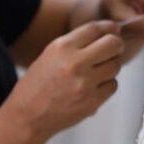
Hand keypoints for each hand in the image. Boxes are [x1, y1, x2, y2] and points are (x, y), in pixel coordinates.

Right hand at [5, 20, 124, 143]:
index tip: (113, 30)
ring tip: (96, 72)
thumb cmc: (39, 83)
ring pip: (116, 65)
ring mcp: (85, 84)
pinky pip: (113, 85)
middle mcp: (75, 63)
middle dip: (116, 45)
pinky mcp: (92, 101)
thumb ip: (78, 42)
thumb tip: (112, 32)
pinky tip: (93, 87)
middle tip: (112, 50)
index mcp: (62, 48)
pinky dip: (107, 85)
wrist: (26, 116)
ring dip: (110, 66)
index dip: (109, 27)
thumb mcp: (51, 54)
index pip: (96, 28)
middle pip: (113, 44)